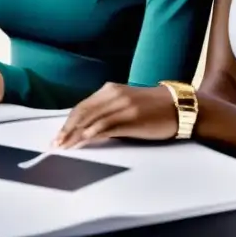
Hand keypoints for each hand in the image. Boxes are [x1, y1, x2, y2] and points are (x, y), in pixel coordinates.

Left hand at [53, 84, 178, 149]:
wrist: (180, 106)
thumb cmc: (153, 108)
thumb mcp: (126, 104)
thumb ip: (107, 111)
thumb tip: (87, 129)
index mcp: (110, 89)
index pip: (82, 106)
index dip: (68, 122)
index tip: (58, 135)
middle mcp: (114, 94)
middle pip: (83, 112)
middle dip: (67, 129)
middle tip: (56, 144)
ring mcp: (123, 105)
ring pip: (92, 120)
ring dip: (76, 135)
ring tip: (66, 147)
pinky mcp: (132, 117)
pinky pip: (107, 126)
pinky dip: (92, 133)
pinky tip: (84, 140)